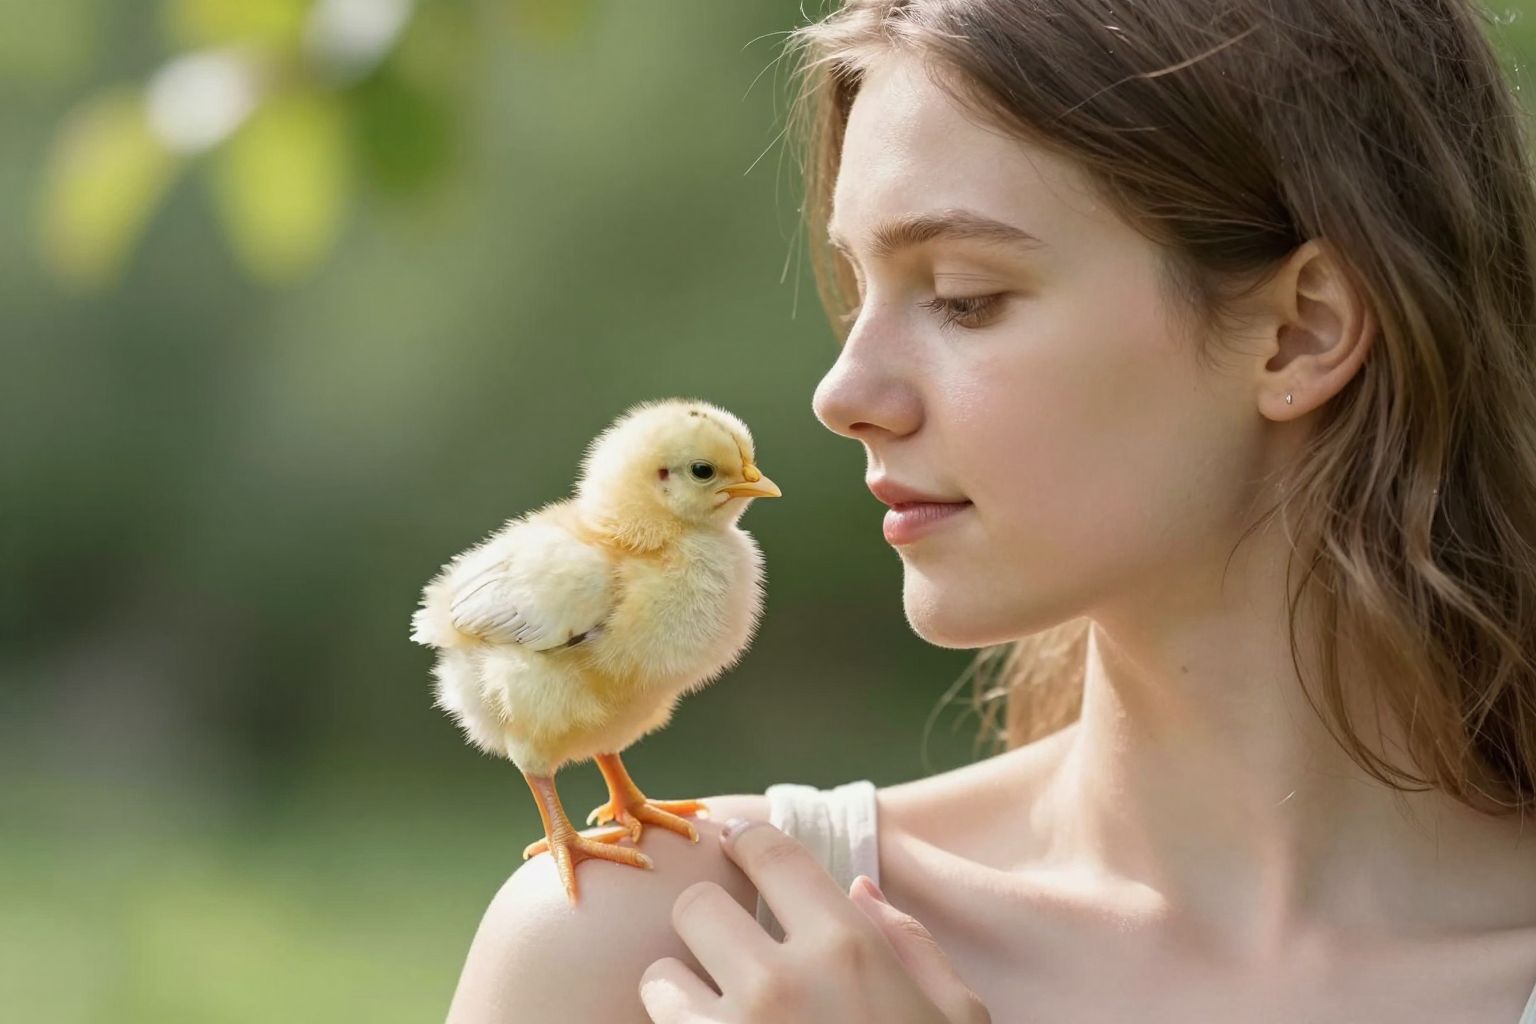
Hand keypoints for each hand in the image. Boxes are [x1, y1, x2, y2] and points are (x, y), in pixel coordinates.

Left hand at [639, 818, 990, 1022]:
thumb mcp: (959, 1020)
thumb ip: (912, 947)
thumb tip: (862, 890)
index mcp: (847, 949)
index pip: (769, 852)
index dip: (745, 840)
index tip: (736, 844)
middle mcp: (778, 982)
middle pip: (696, 906)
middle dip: (710, 926)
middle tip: (730, 951)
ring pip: (659, 977)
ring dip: (679, 992)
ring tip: (713, 1016)